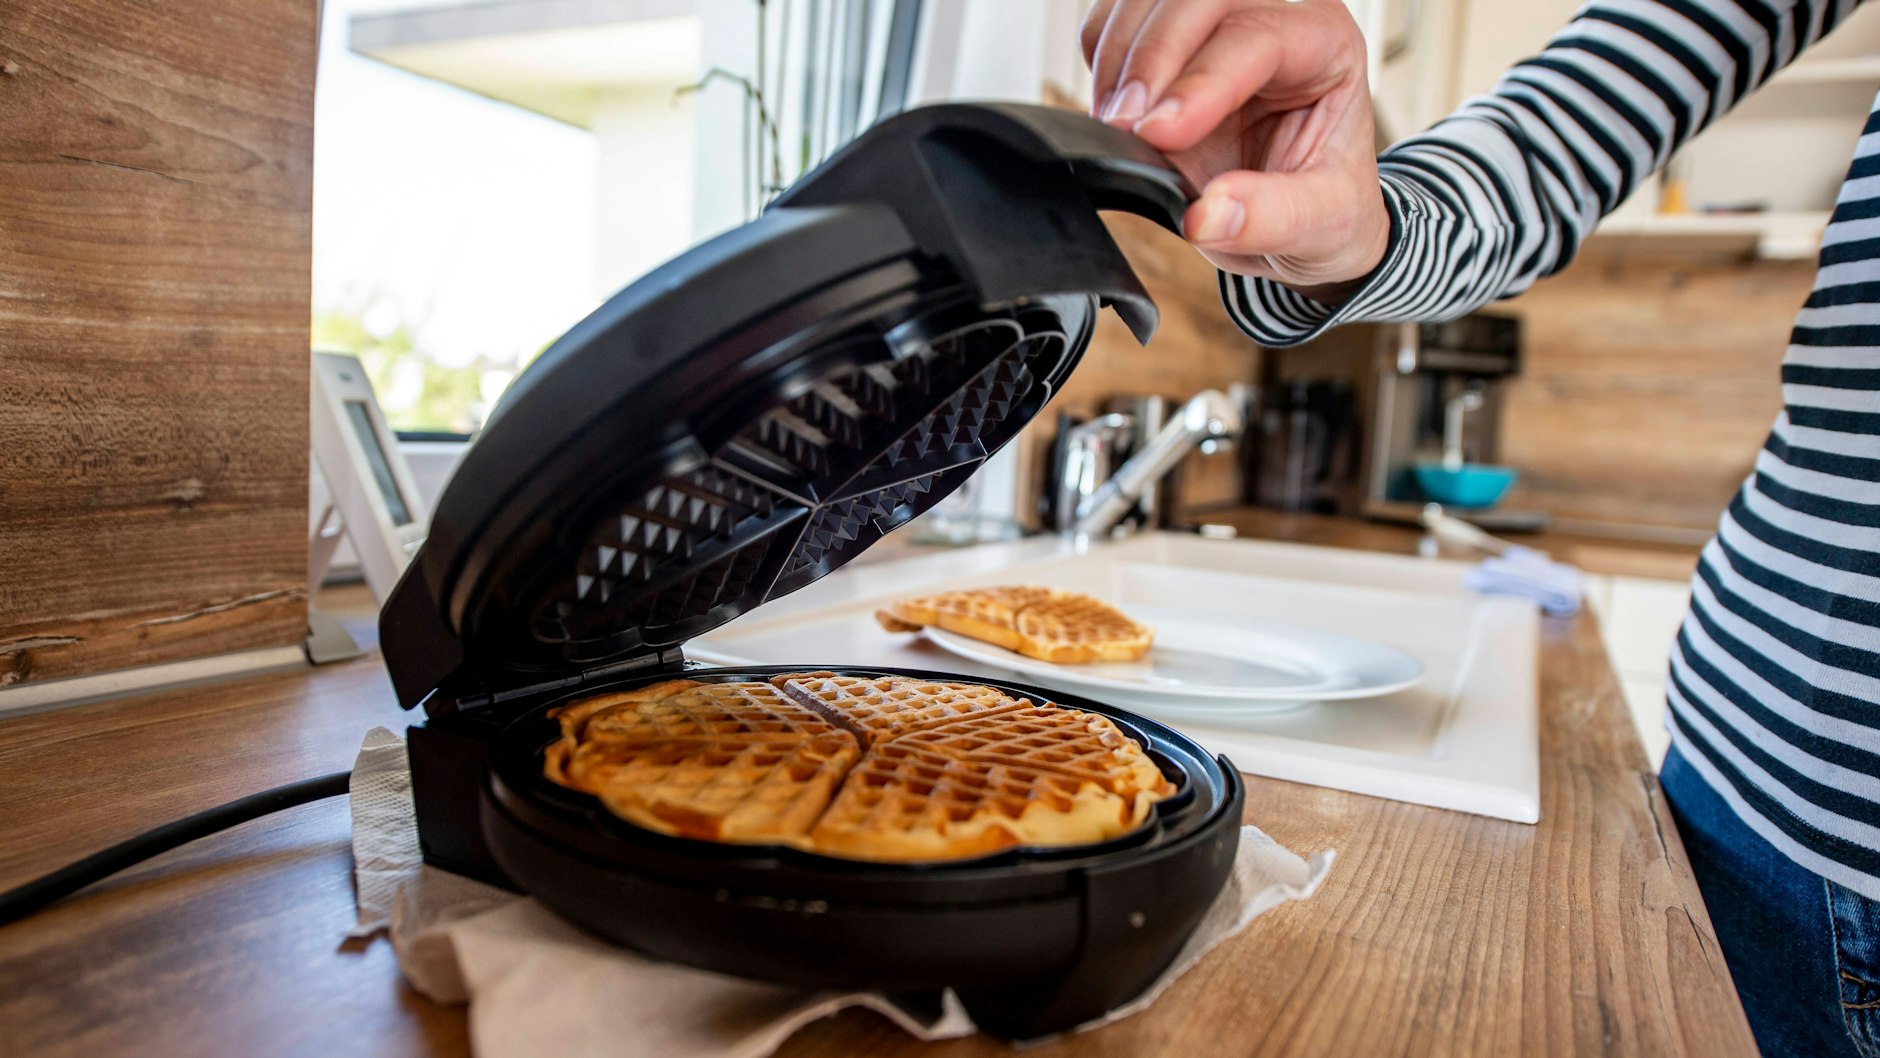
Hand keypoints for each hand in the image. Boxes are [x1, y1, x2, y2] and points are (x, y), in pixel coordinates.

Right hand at [1082, 0, 1389, 302]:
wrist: (1299, 217)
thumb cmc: (1322, 208)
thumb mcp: (1318, 225)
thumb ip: (1270, 218)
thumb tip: (1205, 215)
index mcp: (1325, 46)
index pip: (1256, 36)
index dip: (1199, 82)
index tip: (1156, 135)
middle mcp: (1273, 15)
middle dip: (1149, 58)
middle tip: (1122, 126)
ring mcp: (1218, 22)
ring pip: (1148, 0)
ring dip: (1118, 59)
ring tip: (1116, 126)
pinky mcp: (1173, 40)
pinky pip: (1118, 20)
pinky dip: (1102, 60)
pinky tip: (1115, 114)